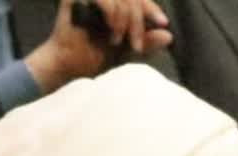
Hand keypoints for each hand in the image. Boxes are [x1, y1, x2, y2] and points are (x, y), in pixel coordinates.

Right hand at [24, 0, 171, 92]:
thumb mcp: (125, 51)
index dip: (151, 9)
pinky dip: (112, 12)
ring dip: (125, 19)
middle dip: (138, 20)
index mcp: (114, 6)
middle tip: (134, 45)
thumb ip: (145, 42)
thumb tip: (169, 36)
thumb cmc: (92, 59)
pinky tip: (110, 30)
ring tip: (117, 41)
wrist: (68, 67)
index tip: (163, 23)